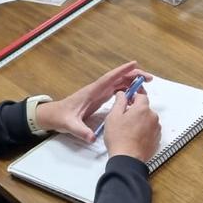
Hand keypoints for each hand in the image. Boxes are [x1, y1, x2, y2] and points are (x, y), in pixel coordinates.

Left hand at [34, 62, 153, 143]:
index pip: (109, 78)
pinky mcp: (100, 98)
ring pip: (119, 83)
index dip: (122, 71)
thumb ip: (81, 131)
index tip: (134, 64)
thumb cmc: (61, 117)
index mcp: (92, 92)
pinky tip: (135, 95)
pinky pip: (116, 91)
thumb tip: (91, 138)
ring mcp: (99, 93)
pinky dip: (127, 90)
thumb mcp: (70, 125)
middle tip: (148, 78)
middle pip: (118, 78)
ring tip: (146, 86)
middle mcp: (97, 90)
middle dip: (133, 75)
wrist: (54, 116)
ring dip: (132, 82)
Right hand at [103, 91, 160, 162]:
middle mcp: (152, 117)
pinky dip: (144, 132)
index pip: (141, 96)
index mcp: (142, 109)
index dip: (133, 97)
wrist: (128, 159)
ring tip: (128, 131)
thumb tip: (122, 94)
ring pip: (148, 120)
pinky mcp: (157, 139)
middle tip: (124, 118)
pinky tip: (134, 137)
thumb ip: (119, 102)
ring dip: (140, 122)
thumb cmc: (120, 139)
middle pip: (145, 109)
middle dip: (136, 111)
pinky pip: (150, 131)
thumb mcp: (113, 116)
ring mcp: (156, 129)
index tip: (128, 100)